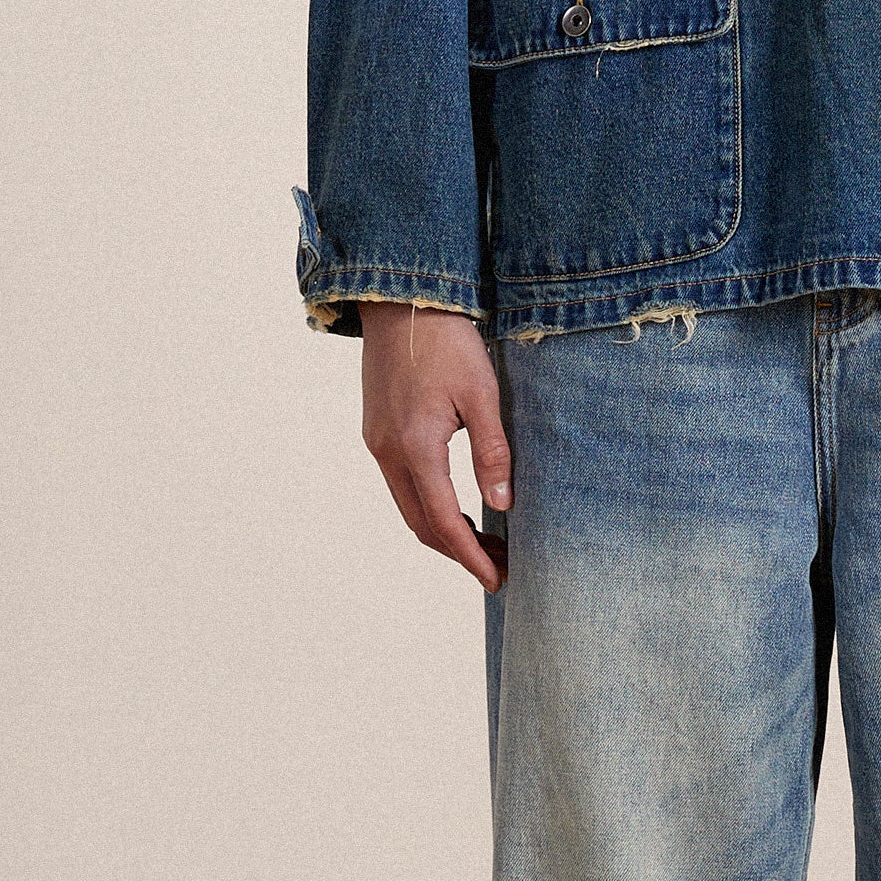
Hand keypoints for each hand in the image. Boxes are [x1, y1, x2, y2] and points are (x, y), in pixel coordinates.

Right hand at [360, 307, 511, 590]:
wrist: (402, 301)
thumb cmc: (447, 341)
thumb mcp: (482, 393)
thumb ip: (492, 451)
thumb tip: (503, 503)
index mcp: (416, 445)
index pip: (443, 519)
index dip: (470, 555)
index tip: (495, 579)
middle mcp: (388, 451)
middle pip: (421, 523)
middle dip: (459, 551)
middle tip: (498, 565)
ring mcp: (378, 442)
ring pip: (408, 506)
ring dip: (444, 530)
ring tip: (485, 541)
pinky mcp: (377, 431)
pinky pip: (402, 484)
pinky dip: (430, 505)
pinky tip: (458, 505)